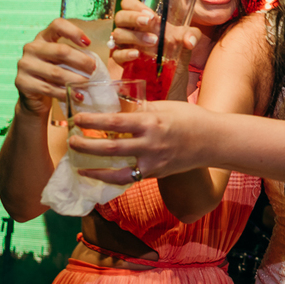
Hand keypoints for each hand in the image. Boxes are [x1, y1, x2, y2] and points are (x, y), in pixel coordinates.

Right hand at [14, 19, 98, 116]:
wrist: (35, 96)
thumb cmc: (56, 74)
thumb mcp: (64, 60)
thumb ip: (78, 54)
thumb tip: (106, 54)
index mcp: (43, 37)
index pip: (57, 25)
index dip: (74, 32)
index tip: (88, 43)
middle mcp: (32, 48)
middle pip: (61, 51)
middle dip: (82, 61)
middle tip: (96, 70)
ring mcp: (25, 65)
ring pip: (56, 72)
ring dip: (76, 80)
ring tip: (89, 85)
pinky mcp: (22, 83)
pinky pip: (49, 88)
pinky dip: (66, 93)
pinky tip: (78, 96)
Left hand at [69, 99, 205, 182]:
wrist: (213, 141)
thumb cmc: (191, 118)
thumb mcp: (165, 106)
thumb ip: (141, 108)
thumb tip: (116, 105)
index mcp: (151, 122)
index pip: (114, 122)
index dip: (92, 121)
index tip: (76, 119)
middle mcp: (150, 144)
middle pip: (110, 148)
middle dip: (85, 145)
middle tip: (70, 140)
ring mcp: (153, 162)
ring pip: (117, 171)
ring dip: (94, 169)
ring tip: (78, 164)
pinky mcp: (156, 173)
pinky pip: (129, 178)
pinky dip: (111, 178)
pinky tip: (99, 175)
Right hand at [109, 0, 201, 65]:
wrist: (172, 82)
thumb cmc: (175, 57)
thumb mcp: (186, 44)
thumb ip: (192, 35)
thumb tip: (189, 41)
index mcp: (144, 22)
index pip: (129, 4)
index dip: (135, 6)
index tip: (150, 14)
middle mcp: (131, 31)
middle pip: (120, 16)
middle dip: (133, 17)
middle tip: (149, 22)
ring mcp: (125, 46)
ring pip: (118, 34)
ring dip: (135, 36)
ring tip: (153, 41)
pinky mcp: (122, 62)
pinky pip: (116, 55)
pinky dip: (126, 53)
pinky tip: (137, 54)